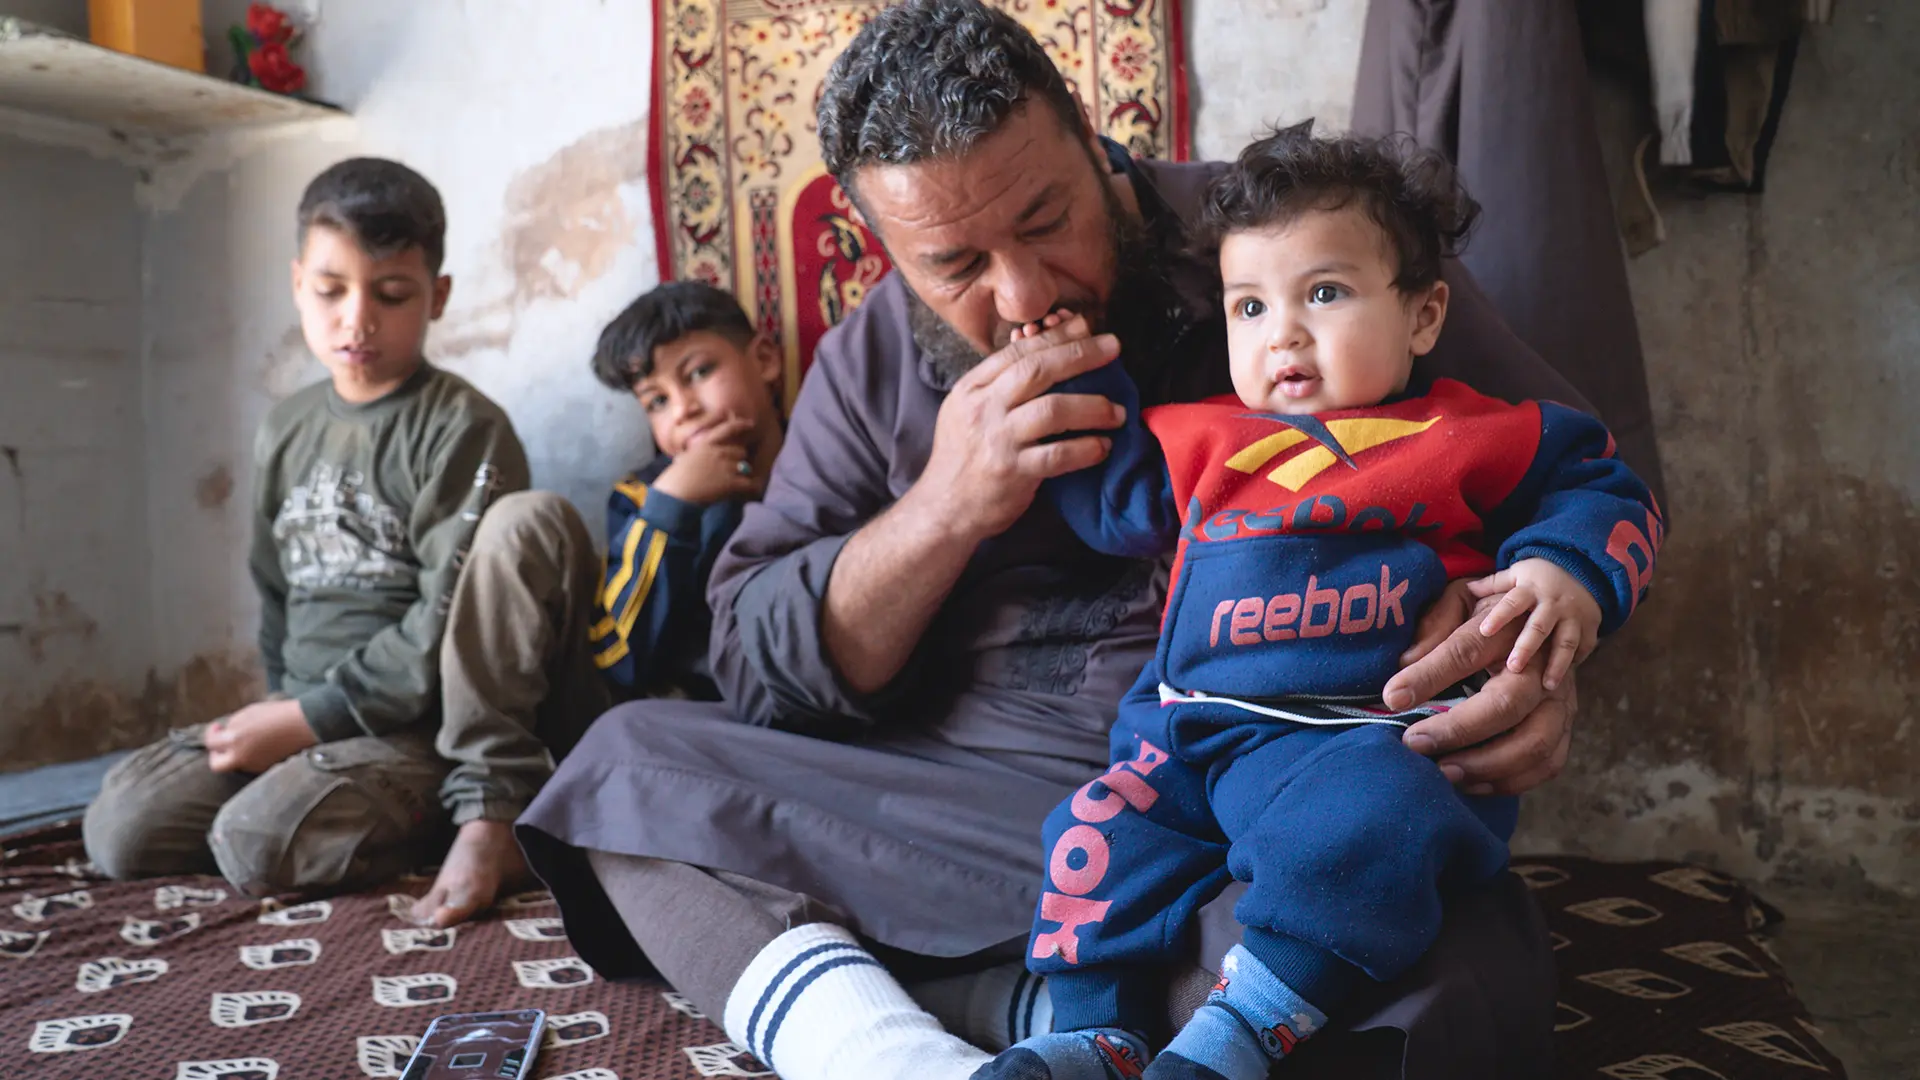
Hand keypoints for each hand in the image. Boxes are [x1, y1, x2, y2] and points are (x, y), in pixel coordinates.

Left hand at [205, 699, 317, 773]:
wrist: (304, 724)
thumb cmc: (276, 714)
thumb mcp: (248, 713)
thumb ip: (232, 725)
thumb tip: (225, 732)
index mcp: (234, 740)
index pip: (211, 743)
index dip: (211, 733)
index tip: (218, 727)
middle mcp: (241, 757)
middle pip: (217, 765)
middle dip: (216, 755)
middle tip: (222, 745)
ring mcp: (254, 765)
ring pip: (234, 765)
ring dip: (234, 755)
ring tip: (245, 741)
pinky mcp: (266, 768)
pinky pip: (250, 765)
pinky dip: (249, 757)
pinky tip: (258, 745)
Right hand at [651, 414, 765, 503]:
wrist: (675, 494)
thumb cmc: (675, 479)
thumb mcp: (684, 458)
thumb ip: (697, 454)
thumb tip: (696, 457)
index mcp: (706, 444)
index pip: (727, 428)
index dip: (741, 424)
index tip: (751, 424)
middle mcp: (718, 452)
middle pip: (741, 451)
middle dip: (738, 461)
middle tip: (732, 471)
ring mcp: (725, 466)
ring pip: (746, 467)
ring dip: (742, 474)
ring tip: (735, 483)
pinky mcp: (730, 482)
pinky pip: (749, 483)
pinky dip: (751, 487)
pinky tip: (751, 490)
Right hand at [911, 311, 1123, 543]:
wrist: (943, 509)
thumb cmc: (963, 459)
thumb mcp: (968, 412)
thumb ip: (1000, 384)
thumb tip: (1041, 348)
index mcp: (972, 389)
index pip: (1018, 352)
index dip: (1054, 336)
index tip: (1084, 325)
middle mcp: (983, 409)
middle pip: (1037, 370)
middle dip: (1080, 355)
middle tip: (1113, 348)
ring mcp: (997, 440)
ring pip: (1053, 409)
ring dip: (1093, 406)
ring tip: (1118, 411)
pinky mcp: (1012, 472)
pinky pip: (1058, 455)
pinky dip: (1086, 449)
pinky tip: (1103, 446)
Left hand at [1383, 605, 1575, 795]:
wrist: (1543, 624)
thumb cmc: (1487, 618)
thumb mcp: (1459, 602)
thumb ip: (1433, 627)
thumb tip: (1404, 664)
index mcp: (1507, 631)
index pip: (1466, 651)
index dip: (1428, 675)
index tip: (1392, 697)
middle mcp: (1541, 668)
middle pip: (1508, 703)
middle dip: (1458, 729)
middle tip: (1414, 743)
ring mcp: (1560, 701)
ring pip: (1535, 742)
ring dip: (1486, 764)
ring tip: (1442, 771)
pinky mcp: (1565, 728)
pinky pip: (1548, 764)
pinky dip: (1509, 781)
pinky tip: (1470, 783)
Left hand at [1466, 558, 1600, 689]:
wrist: (1584, 571)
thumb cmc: (1540, 577)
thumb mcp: (1518, 573)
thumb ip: (1494, 584)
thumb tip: (1468, 587)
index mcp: (1530, 589)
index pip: (1513, 603)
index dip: (1499, 616)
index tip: (1485, 631)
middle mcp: (1553, 604)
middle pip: (1539, 627)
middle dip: (1527, 648)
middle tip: (1513, 668)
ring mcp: (1573, 616)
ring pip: (1565, 642)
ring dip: (1557, 664)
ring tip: (1547, 685)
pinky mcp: (1589, 627)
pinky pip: (1584, 647)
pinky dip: (1575, 663)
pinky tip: (1566, 681)